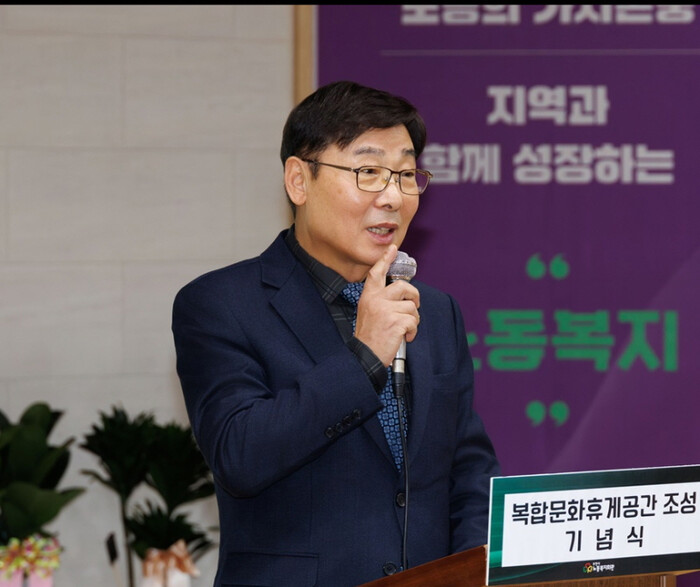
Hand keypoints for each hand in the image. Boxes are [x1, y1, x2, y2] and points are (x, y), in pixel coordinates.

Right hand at [354, 245, 419, 366]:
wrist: (364, 356)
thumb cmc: (369, 336)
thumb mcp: (368, 313)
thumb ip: (381, 301)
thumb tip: (402, 295)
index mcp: (368, 296)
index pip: (376, 273)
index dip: (385, 259)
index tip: (392, 249)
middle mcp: (376, 300)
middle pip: (404, 286)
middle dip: (414, 296)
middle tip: (413, 306)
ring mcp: (385, 310)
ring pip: (412, 307)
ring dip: (412, 320)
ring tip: (403, 329)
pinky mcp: (395, 322)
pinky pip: (414, 321)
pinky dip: (413, 331)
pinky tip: (404, 336)